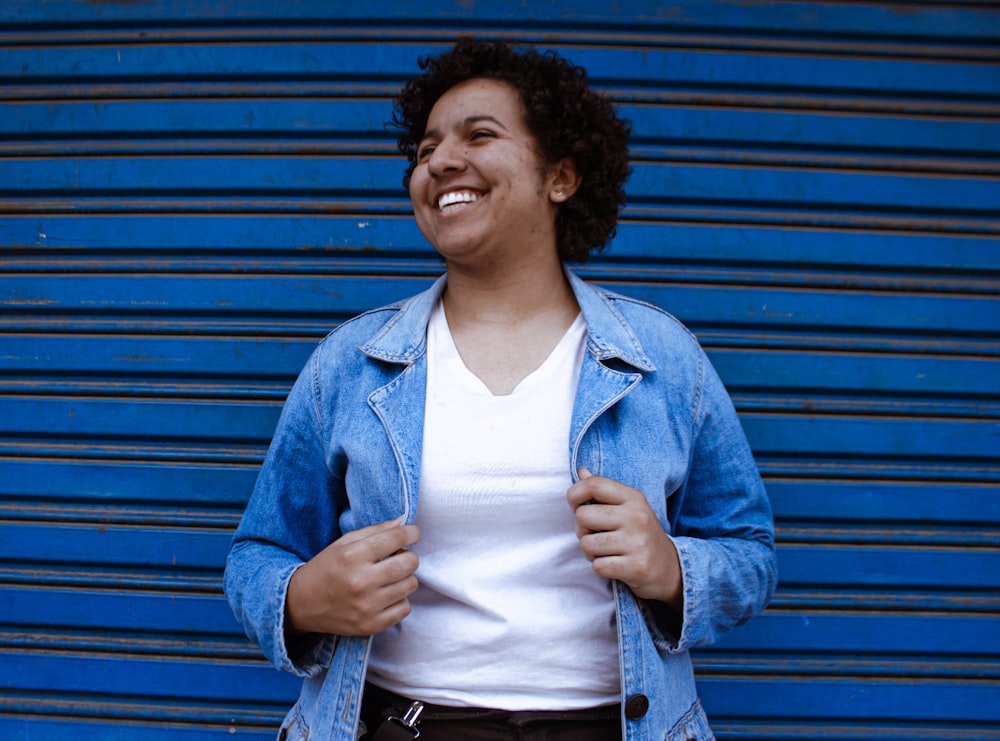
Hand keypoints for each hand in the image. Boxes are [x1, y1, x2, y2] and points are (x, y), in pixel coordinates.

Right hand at [285, 518, 420, 636]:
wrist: (301, 604)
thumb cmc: (325, 568)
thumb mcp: (344, 543)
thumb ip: (375, 531)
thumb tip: (403, 522)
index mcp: (353, 556)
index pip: (396, 538)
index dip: (411, 533)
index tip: (412, 534)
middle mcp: (361, 581)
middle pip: (410, 562)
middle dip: (407, 556)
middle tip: (397, 557)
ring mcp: (367, 606)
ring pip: (411, 585)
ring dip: (404, 578)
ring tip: (388, 577)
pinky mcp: (371, 626)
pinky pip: (405, 608)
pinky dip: (399, 600)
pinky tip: (385, 595)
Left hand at [567, 468, 682, 609]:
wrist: (670, 568)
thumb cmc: (641, 534)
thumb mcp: (628, 507)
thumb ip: (603, 490)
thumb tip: (581, 470)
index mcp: (634, 498)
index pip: (594, 484)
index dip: (574, 495)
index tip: (576, 507)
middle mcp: (637, 516)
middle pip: (583, 516)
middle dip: (581, 530)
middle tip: (595, 536)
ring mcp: (638, 542)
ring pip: (586, 544)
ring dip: (590, 552)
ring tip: (606, 552)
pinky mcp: (636, 567)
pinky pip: (598, 566)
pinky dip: (600, 568)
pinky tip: (614, 565)